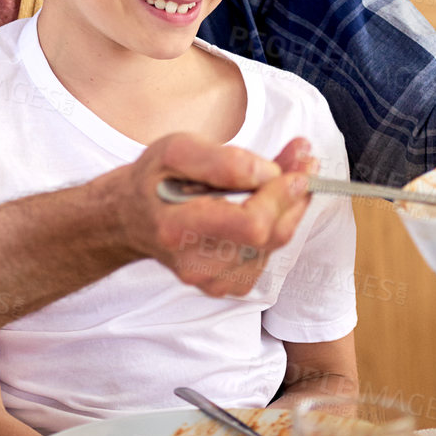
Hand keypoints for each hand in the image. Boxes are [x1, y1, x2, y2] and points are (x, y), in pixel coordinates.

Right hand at [108, 132, 313, 297]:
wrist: (130, 218)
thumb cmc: (153, 180)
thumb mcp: (175, 149)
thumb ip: (222, 160)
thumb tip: (269, 172)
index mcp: (177, 229)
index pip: (250, 224)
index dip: (281, 196)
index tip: (300, 166)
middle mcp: (194, 264)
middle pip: (268, 236)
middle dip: (294, 195)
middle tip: (304, 160)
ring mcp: (211, 281)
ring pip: (273, 245)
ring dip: (289, 208)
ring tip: (286, 176)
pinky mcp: (225, 286)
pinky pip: (267, 256)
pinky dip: (276, 227)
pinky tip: (266, 205)